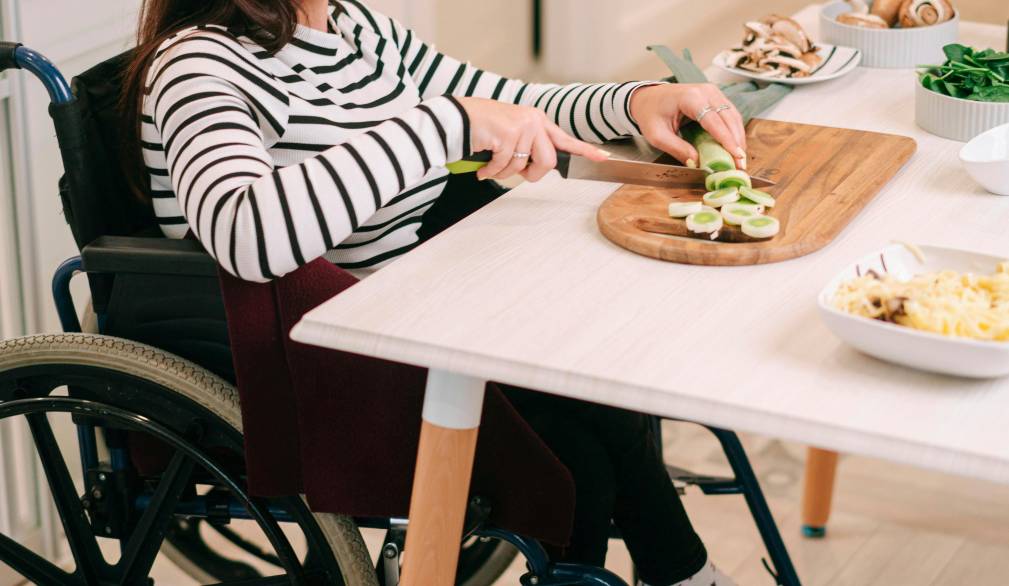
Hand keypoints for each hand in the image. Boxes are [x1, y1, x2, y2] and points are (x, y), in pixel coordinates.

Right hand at [457, 97, 609, 181]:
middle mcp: (533, 121)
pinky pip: (504, 166)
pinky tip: (482, 165)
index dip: (585, 150)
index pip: (565, 139)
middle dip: (531, 174)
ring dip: (504, 172)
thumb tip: (541, 168)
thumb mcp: (512, 134)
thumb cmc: (483, 128)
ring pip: (523, 167)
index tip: (603, 158)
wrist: (456, 118)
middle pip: (547, 162)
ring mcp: (521, 126)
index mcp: (537, 120)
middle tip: (514, 171)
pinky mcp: (507, 134)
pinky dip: (491, 171)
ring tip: (491, 163)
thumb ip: (530, 147)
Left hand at [629, 83, 747, 169]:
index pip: (714, 120)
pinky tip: (735, 147)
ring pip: (733, 116)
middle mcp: (706, 91)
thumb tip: (697, 163)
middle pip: (729, 118)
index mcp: (690, 97)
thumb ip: (677, 149)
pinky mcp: (716, 97)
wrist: (647, 97)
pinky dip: (734, 132)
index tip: (737, 156)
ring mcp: (713, 92)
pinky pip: (730, 115)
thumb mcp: (657, 136)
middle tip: (741, 165)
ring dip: (738, 138)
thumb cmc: (650, 114)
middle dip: (737, 142)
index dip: (726, 140)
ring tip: (740, 160)